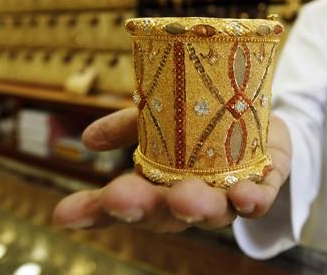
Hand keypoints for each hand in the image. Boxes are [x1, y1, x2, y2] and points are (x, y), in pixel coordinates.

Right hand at [53, 107, 290, 232]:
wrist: (255, 112)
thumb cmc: (200, 120)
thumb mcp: (159, 114)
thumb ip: (130, 125)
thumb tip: (88, 138)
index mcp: (158, 185)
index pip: (122, 204)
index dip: (94, 211)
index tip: (63, 214)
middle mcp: (188, 199)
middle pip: (162, 214)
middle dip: (142, 207)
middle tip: (120, 198)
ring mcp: (226, 196)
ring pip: (211, 211)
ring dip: (197, 207)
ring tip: (184, 199)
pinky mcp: (263, 184)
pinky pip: (259, 199)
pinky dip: (252, 201)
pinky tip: (244, 197)